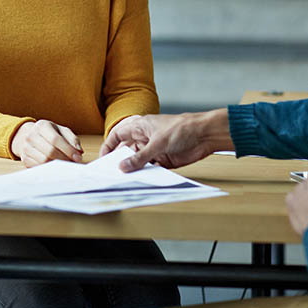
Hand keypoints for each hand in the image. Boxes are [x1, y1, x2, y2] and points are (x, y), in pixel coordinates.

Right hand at [10, 120, 82, 167]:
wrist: (30, 136)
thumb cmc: (50, 133)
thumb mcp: (62, 131)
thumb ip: (72, 140)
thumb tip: (79, 152)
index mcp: (42, 126)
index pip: (56, 139)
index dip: (68, 150)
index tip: (78, 157)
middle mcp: (31, 136)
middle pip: (50, 151)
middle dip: (64, 159)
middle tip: (73, 163)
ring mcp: (26, 148)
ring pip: (44, 161)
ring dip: (57, 165)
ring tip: (66, 165)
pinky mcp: (25, 159)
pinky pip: (38, 167)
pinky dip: (49, 169)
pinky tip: (56, 167)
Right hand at [101, 109, 232, 171]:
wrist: (205, 135)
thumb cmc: (182, 128)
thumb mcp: (157, 143)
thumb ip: (140, 157)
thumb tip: (123, 167)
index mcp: (140, 127)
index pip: (118, 135)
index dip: (109, 146)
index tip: (103, 159)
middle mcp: (145, 138)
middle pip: (127, 150)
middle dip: (120, 161)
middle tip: (112, 174)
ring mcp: (154, 149)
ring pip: (138, 161)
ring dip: (134, 170)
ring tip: (126, 180)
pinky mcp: (164, 160)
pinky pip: (151, 169)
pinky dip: (147, 174)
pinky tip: (143, 180)